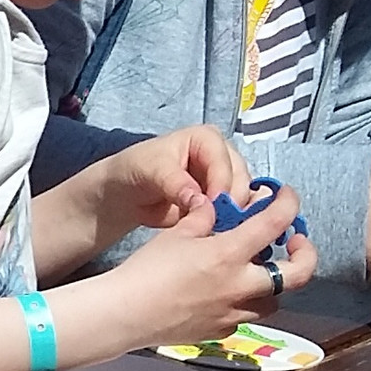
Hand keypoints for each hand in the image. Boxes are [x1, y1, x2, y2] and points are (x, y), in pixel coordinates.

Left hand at [103, 126, 254, 233]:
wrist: (127, 192)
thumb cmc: (136, 169)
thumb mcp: (151, 171)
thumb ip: (175, 183)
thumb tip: (200, 201)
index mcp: (207, 139)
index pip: (225, 162)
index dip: (220, 185)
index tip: (210, 206)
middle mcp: (222, 156)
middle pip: (241, 180)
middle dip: (230, 203)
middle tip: (214, 223)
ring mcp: (225, 180)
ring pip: (243, 199)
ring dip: (232, 215)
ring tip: (212, 228)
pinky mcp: (222, 202)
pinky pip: (236, 214)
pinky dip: (228, 224)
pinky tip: (214, 232)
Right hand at [109, 189, 316, 347]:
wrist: (125, 313)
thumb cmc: (146, 271)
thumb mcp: (176, 234)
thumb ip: (204, 218)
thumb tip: (215, 208)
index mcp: (229, 254)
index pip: (276, 223)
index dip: (289, 204)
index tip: (286, 197)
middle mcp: (240, 285)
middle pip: (298, 274)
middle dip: (305, 254)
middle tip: (294, 242)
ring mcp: (233, 312)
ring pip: (274, 300)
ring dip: (273, 283)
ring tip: (257, 271)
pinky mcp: (220, 330)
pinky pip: (245, 317)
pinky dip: (244, 303)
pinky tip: (226, 294)